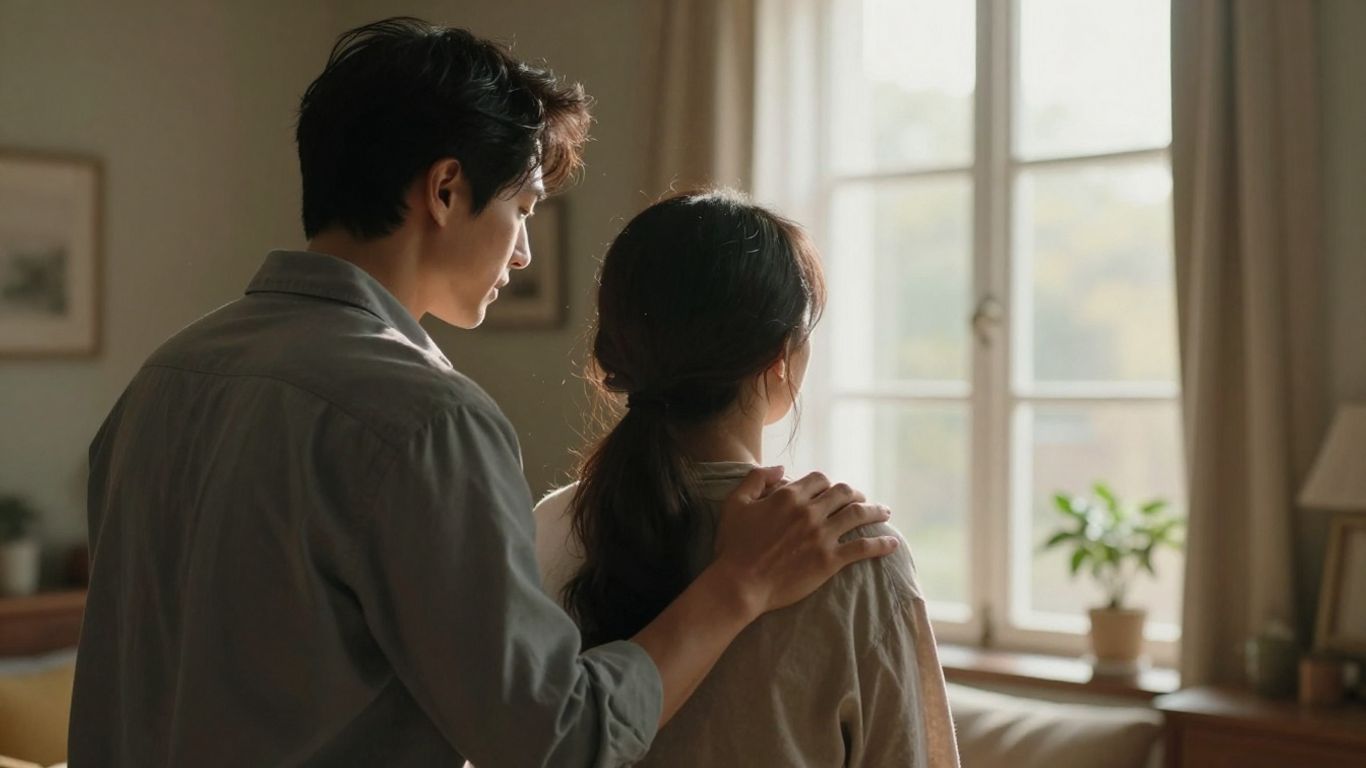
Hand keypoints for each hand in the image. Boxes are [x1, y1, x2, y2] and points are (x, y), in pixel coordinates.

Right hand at [710, 467, 896, 617]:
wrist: (740, 583)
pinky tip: (892, 544)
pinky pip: (862, 548)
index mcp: (788, 496)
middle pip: (843, 493)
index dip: (828, 483)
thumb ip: (757, 478)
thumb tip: (780, 468)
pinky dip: (881, 544)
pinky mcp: (830, 560)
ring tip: (885, 512)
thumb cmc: (733, 545)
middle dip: (856, 493)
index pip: (820, 479)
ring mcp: (822, 536)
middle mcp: (809, 512)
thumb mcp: (736, 503)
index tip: (832, 491)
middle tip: (862, 499)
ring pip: (858, 515)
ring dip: (875, 511)